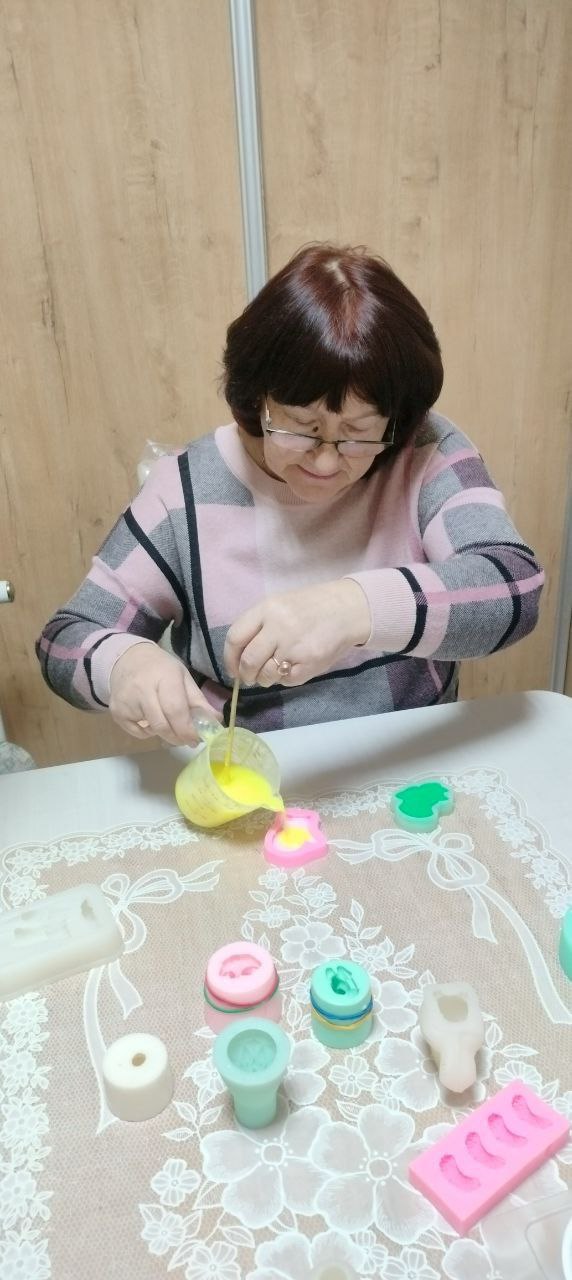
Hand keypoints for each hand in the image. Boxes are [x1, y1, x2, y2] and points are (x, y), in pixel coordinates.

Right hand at [108, 643, 221, 745]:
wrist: (126, 659)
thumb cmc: (160, 668)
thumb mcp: (182, 676)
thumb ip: (198, 700)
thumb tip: (216, 722)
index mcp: (164, 677)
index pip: (176, 710)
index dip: (187, 729)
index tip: (197, 738)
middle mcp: (142, 689)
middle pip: (163, 725)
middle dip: (178, 737)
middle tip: (187, 740)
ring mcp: (126, 702)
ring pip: (152, 731)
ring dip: (166, 734)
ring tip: (170, 723)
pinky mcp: (117, 712)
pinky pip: (138, 733)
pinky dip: (149, 732)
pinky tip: (151, 718)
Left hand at [224, 579, 370, 687]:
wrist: (348, 609)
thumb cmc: (311, 607)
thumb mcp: (280, 605)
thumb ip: (259, 626)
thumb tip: (239, 656)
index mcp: (267, 609)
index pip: (235, 637)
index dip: (230, 658)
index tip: (233, 668)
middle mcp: (278, 627)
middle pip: (248, 661)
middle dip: (246, 674)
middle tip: (250, 677)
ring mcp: (294, 646)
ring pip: (266, 675)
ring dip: (265, 679)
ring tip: (274, 672)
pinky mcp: (309, 663)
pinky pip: (287, 680)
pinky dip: (285, 679)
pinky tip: (293, 668)